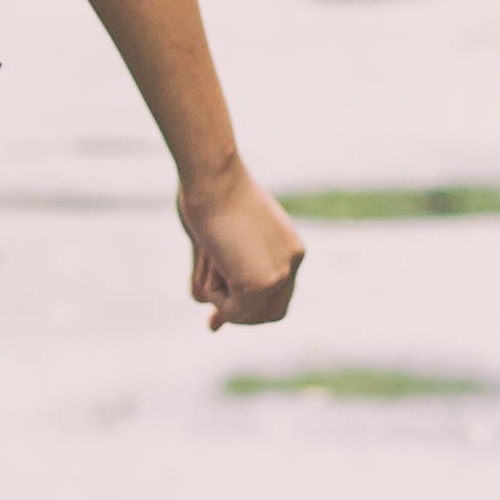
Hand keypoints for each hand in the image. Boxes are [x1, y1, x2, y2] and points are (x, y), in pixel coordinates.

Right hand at [180, 167, 305, 331]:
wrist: (212, 175)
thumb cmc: (207, 193)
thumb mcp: (219, 240)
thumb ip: (223, 277)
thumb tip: (214, 324)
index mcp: (290, 246)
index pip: (280, 295)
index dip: (251, 310)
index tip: (221, 317)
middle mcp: (293, 260)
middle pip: (272, 314)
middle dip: (239, 316)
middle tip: (213, 322)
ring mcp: (281, 273)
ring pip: (245, 313)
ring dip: (217, 294)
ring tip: (210, 253)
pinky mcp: (263, 283)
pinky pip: (230, 311)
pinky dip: (211, 291)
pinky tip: (212, 255)